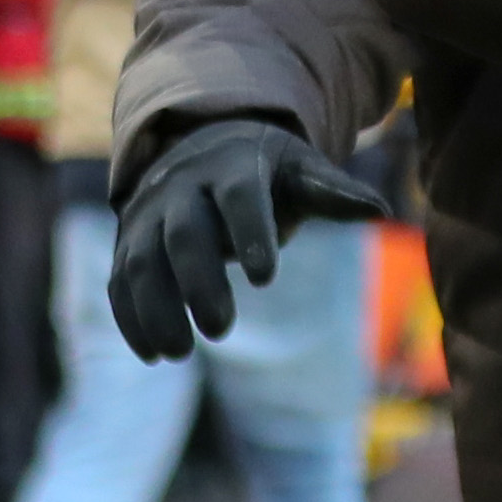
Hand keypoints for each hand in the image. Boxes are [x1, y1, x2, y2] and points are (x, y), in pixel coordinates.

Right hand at [108, 118, 387, 359]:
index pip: (240, 197)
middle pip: (185, 232)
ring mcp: (149, 215)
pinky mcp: (128, 243)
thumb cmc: (264, 171)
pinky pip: (120, 280)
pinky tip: (152, 354)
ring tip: (179, 353)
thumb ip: (334, 194)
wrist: (200, 146)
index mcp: (233, 165)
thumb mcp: (300, 172)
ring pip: (143, 260)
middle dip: (199, 280)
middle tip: (222, 328)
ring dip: (155, 308)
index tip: (267, 278)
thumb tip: (381, 210)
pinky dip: (130, 317)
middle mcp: (183, 186)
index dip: (251, 233)